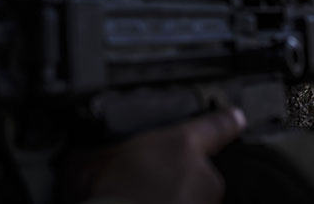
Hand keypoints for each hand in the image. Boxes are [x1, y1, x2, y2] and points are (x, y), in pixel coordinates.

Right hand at [71, 107, 246, 203]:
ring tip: (144, 202)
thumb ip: (98, 155)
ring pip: (196, 199)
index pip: (215, 125)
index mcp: (182, 145)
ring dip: (178, 200)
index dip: (226, 120)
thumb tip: (77, 158)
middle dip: (179, 178)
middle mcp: (203, 175)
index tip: (236, 117)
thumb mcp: (93, 164)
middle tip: (147, 185)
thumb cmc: (110, 197)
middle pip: (200, 171)